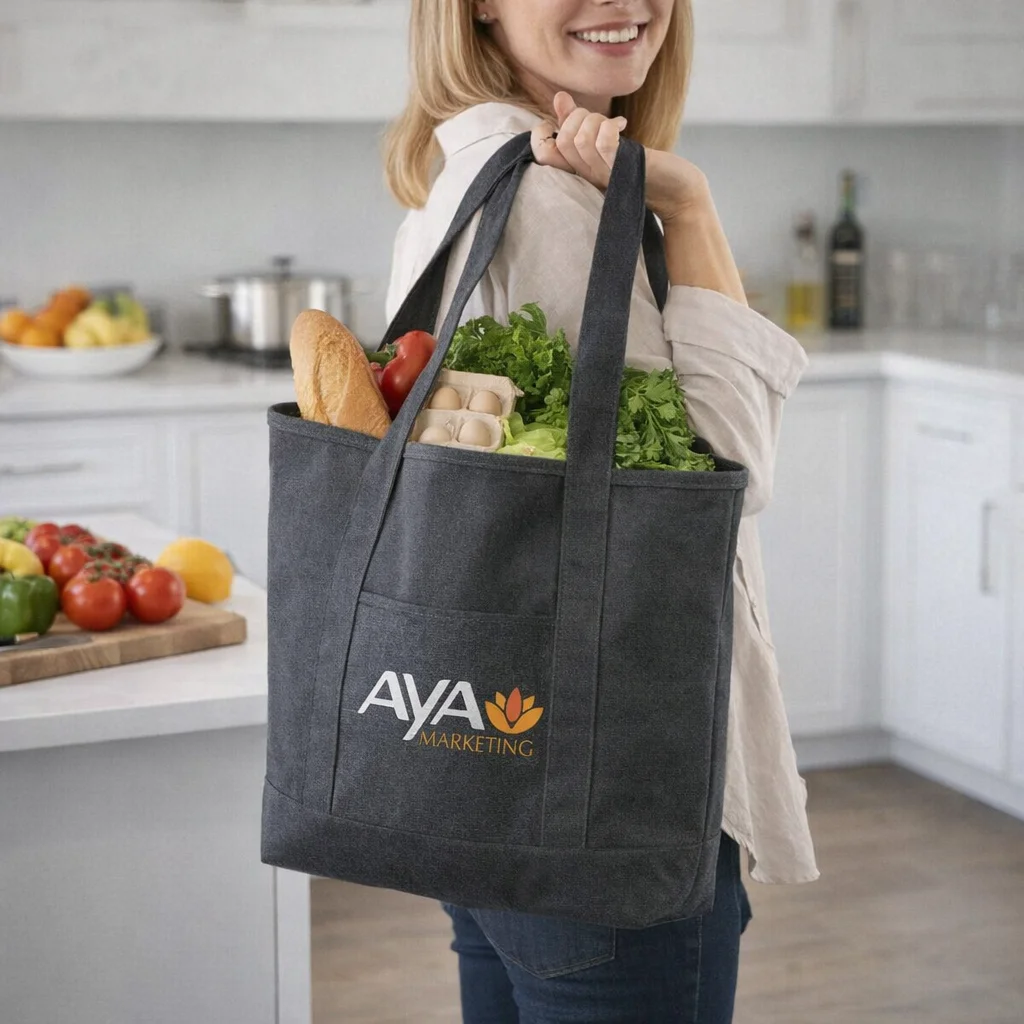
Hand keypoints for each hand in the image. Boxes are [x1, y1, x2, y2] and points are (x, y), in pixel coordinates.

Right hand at [531, 92, 711, 223]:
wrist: (676, 192)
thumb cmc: (641, 167)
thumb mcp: (605, 143)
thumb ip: (580, 123)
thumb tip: (560, 97)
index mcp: (578, 172)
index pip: (542, 154)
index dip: (541, 132)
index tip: (558, 120)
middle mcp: (586, 178)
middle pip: (561, 141)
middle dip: (576, 117)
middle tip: (598, 119)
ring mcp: (604, 176)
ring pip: (580, 139)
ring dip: (595, 120)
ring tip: (612, 124)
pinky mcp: (623, 170)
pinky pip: (603, 143)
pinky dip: (609, 126)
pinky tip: (622, 125)